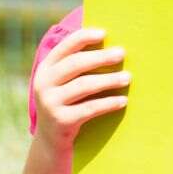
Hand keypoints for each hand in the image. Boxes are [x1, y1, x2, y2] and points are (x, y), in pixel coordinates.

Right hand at [30, 28, 130, 153]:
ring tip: (128, 77)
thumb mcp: (65, 84)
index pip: (64, 48)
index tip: (104, 33)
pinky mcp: (60, 121)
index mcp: (45, 69)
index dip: (83, 38)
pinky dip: (108, 103)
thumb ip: (78, 67)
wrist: (51, 140)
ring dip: (109, 80)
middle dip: (100, 57)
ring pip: (83, 85)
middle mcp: (43, 83)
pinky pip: (89, 108)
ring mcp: (49, 103)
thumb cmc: (68, 104)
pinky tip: (123, 100)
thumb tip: (112, 46)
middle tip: (122, 53)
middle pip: (75, 64)